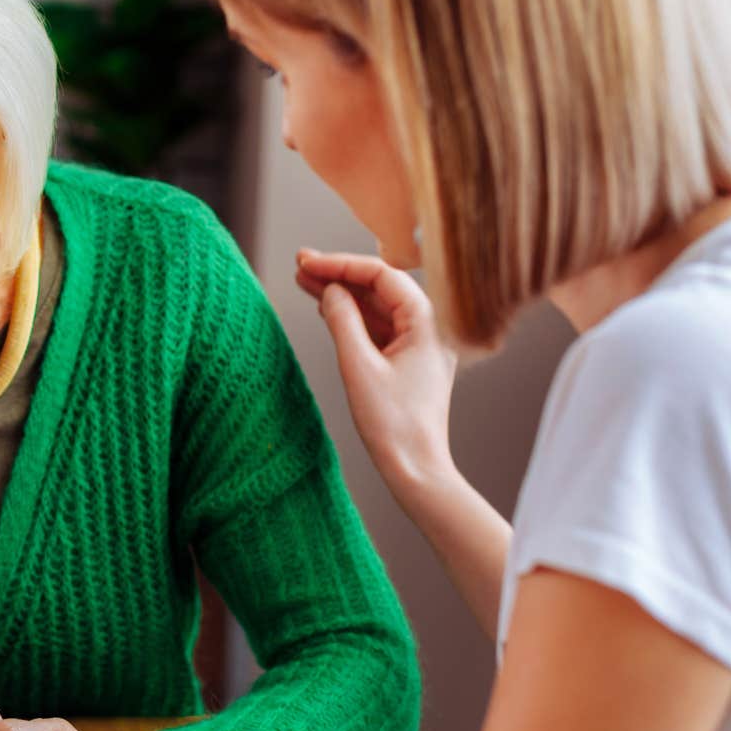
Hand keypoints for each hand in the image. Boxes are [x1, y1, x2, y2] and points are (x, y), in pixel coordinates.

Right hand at [294, 248, 457, 487]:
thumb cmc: (393, 423)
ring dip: (342, 294)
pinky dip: (352, 317)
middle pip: (380, 287)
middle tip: (301, 264)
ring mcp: (419, 344)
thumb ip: (343, 321)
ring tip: (304, 281)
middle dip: (339, 275)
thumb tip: (331, 290)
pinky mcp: (408, 361)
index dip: (341, 264)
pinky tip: (327, 307)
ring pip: (377, 307)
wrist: (415, 467)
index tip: (308, 263)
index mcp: (428, 322)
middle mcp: (430, 327)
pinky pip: (379, 328)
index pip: (382, 275)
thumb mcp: (359, 366)